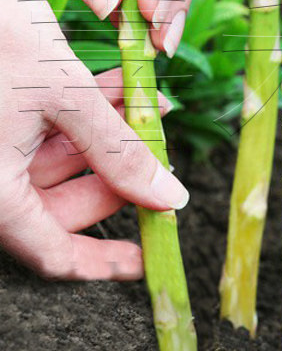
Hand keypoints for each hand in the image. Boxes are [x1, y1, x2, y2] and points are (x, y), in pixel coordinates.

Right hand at [0, 0, 188, 279]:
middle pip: (62, 206)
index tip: (148, 260)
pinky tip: (121, 87)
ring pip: (58, 162)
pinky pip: (42, 131)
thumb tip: (169, 198)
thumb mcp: (65, 94)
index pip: (54, 253)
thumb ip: (119, 152)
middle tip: (163, 160)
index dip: (105, 263)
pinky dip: (83, 114)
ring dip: (110, 138)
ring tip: (154, 107)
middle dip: (119, 180)